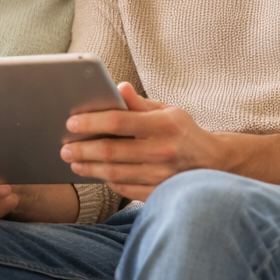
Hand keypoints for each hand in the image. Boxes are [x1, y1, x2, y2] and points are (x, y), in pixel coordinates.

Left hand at [60, 83, 228, 201]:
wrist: (214, 164)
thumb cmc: (184, 133)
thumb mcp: (168, 111)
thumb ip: (140, 103)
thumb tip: (118, 87)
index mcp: (164, 125)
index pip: (119, 121)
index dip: (91, 122)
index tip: (71, 123)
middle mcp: (163, 151)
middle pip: (110, 151)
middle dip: (82, 149)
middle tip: (64, 148)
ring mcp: (161, 176)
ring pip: (113, 172)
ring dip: (88, 167)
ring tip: (74, 161)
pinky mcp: (158, 193)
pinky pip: (124, 188)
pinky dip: (106, 180)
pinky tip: (95, 173)